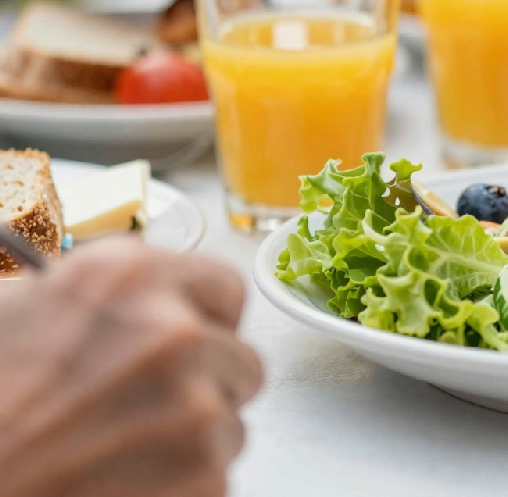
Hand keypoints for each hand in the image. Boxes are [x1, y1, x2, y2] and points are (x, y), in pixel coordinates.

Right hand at [0, 239, 262, 496]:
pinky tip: (120, 486)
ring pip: (229, 425)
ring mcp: (193, 407)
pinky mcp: (202, 476)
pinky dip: (180, 490)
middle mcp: (173, 332)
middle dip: (203, 386)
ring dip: (189, 443)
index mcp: (128, 278)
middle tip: (140, 413)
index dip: (205, 320)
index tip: (188, 341)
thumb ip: (98, 294)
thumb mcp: (17, 311)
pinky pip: (217, 479)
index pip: (225, 288)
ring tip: (114, 454)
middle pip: (239, 360)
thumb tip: (143, 299)